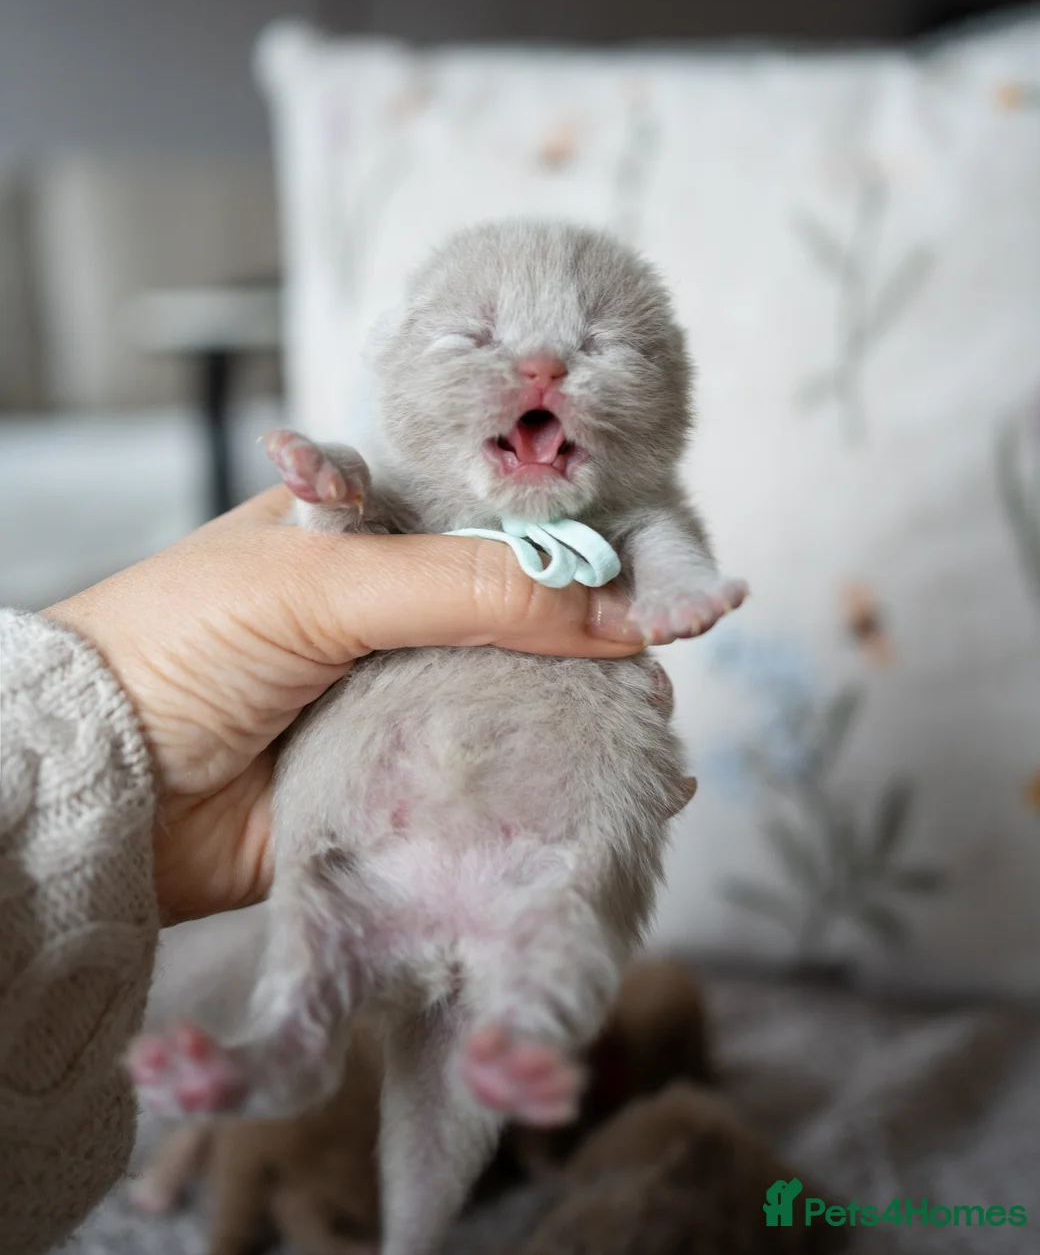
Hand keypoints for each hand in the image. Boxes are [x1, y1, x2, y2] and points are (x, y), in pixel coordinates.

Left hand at [46, 486, 642, 923]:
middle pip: (528, 612)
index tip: (671, 571)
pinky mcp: (397, 779)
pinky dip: (553, 782)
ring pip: (520, 694)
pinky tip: (621, 788)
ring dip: (590, 710)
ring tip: (658, 726)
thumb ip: (468, 588)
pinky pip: (492, 778)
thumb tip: (614, 609)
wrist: (98, 785)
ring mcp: (401, 695)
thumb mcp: (327, 585)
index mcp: (378, 530)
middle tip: (671, 655)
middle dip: (603, 632)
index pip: (508, 520)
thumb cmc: (183, 642)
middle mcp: (399, 608)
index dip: (588, 540)